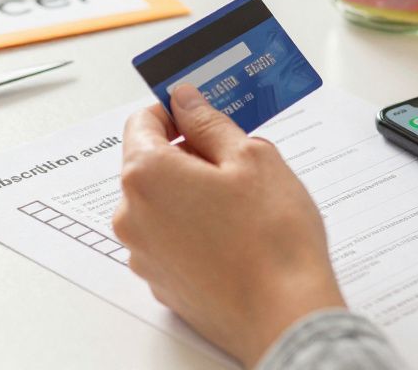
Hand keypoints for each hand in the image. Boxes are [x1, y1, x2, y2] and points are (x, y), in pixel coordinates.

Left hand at [112, 86, 344, 366]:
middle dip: (189, 154)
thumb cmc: (272, 238)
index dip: (176, 111)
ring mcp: (144, 254)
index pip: (143, 121)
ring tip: (243, 203)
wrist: (285, 316)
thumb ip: (210, 122)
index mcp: (148, 175)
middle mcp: (132, 216)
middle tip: (238, 159)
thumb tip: (186, 100)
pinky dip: (194, 228)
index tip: (204, 113)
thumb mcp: (252, 157)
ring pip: (162, 203)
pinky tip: (235, 235)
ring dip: (192, 193)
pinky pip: (170, 238)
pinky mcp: (162, 282)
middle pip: (150, 164)